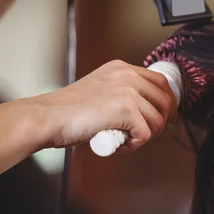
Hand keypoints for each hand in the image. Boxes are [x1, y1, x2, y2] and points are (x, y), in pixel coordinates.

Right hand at [32, 60, 175, 152]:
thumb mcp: (100, 89)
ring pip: (157, 120)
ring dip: (145, 136)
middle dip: (161, 121)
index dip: (166, 102)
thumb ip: (121, 93)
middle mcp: (127, 75)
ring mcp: (127, 91)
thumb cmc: (67, 110)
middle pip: (165, 100)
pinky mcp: (125, 110)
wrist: (47, 117)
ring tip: (125, 140)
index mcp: (121, 68)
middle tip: (147, 134)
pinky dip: (134, 145)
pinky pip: (144, 134)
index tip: (164, 116)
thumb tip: (145, 109)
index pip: (160, 81)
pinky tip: (118, 144)